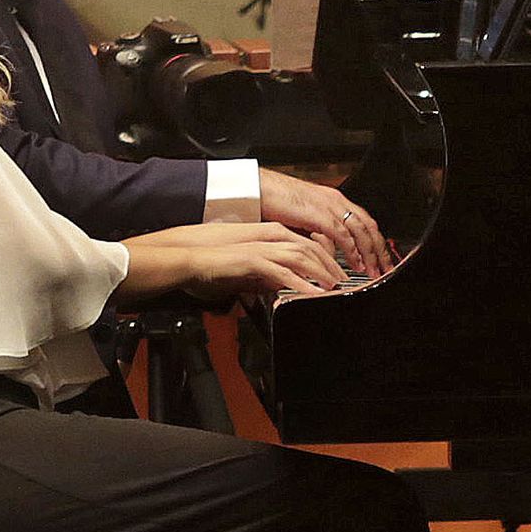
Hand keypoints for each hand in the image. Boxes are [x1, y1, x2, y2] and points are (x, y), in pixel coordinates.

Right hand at [126, 223, 346, 299]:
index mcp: (269, 235)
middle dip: (331, 267)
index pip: (307, 244)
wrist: (187, 259)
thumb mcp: (245, 270)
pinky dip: (302, 285)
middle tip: (343, 283)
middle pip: (312, 249)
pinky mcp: (254, 261)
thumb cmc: (211, 264)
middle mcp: (270, 238)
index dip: (326, 258)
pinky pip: (285, 273)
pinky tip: (313, 295)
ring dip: (322, 274)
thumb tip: (278, 288)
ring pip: (303, 258)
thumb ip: (264, 276)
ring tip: (334, 289)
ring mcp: (263, 248)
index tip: (337, 273)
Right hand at [258, 168, 392, 275]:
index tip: (380, 258)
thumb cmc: (274, 202)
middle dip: (379, 250)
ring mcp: (328, 206)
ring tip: (373, 272)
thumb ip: (318, 233)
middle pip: (368, 226)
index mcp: (333, 199)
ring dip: (369, 254)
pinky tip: (355, 265)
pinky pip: (342, 236)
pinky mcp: (318, 214)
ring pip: (360, 232)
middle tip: (385, 269)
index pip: (364, 221)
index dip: (375, 241)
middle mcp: (335, 200)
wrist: (258, 188)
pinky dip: (351, 252)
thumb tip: (328, 251)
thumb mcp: (303, 219)